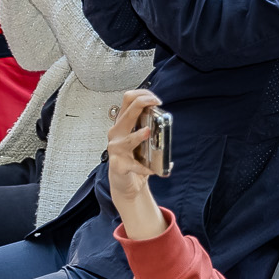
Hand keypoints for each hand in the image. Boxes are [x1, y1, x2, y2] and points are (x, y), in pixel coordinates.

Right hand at [105, 88, 168, 238]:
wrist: (125, 183)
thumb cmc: (133, 158)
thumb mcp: (139, 138)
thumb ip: (147, 126)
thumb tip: (163, 117)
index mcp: (122, 124)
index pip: (128, 100)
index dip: (142, 95)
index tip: (155, 99)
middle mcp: (117, 133)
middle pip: (128, 112)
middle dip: (142, 103)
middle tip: (156, 103)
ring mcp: (116, 149)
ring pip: (128, 139)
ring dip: (138, 136)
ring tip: (147, 132)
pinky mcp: (118, 165)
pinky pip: (133, 166)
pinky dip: (144, 169)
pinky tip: (152, 171)